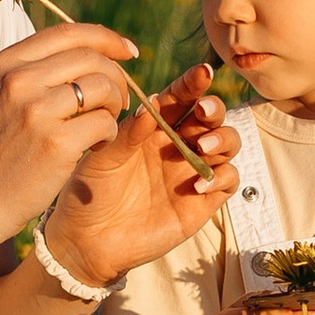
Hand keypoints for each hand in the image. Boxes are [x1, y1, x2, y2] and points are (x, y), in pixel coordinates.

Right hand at [0, 18, 142, 246]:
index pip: (68, 33)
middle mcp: (19, 80)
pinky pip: (105, 123)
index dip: (106, 38)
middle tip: (118, 101)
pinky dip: (109, 133)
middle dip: (116, 77)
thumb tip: (92, 49)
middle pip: (90, 58)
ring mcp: (36, 111)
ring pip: (102, 87)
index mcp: (6, 63)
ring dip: (115, 105)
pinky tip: (96, 146)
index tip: (127, 52)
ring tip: (104, 125)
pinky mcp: (55, 143)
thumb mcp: (1, 97)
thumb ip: (34, 71)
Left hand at [36, 59, 241, 291]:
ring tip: (202, 148)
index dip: (194, 83)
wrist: (87, 241)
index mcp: (154, 127)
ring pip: (227, 144)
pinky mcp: (201, 203)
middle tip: (202, 111)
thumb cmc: (90, 193)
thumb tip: (153, 102)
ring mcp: (191, 173)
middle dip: (214, 108)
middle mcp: (178, 146)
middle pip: (211, 116)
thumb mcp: (103, 157)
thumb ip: (129, 132)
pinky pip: (228, 181)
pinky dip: (222, 177)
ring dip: (223, 139)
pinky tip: (198, 184)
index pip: (181, 97)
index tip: (201, 73)